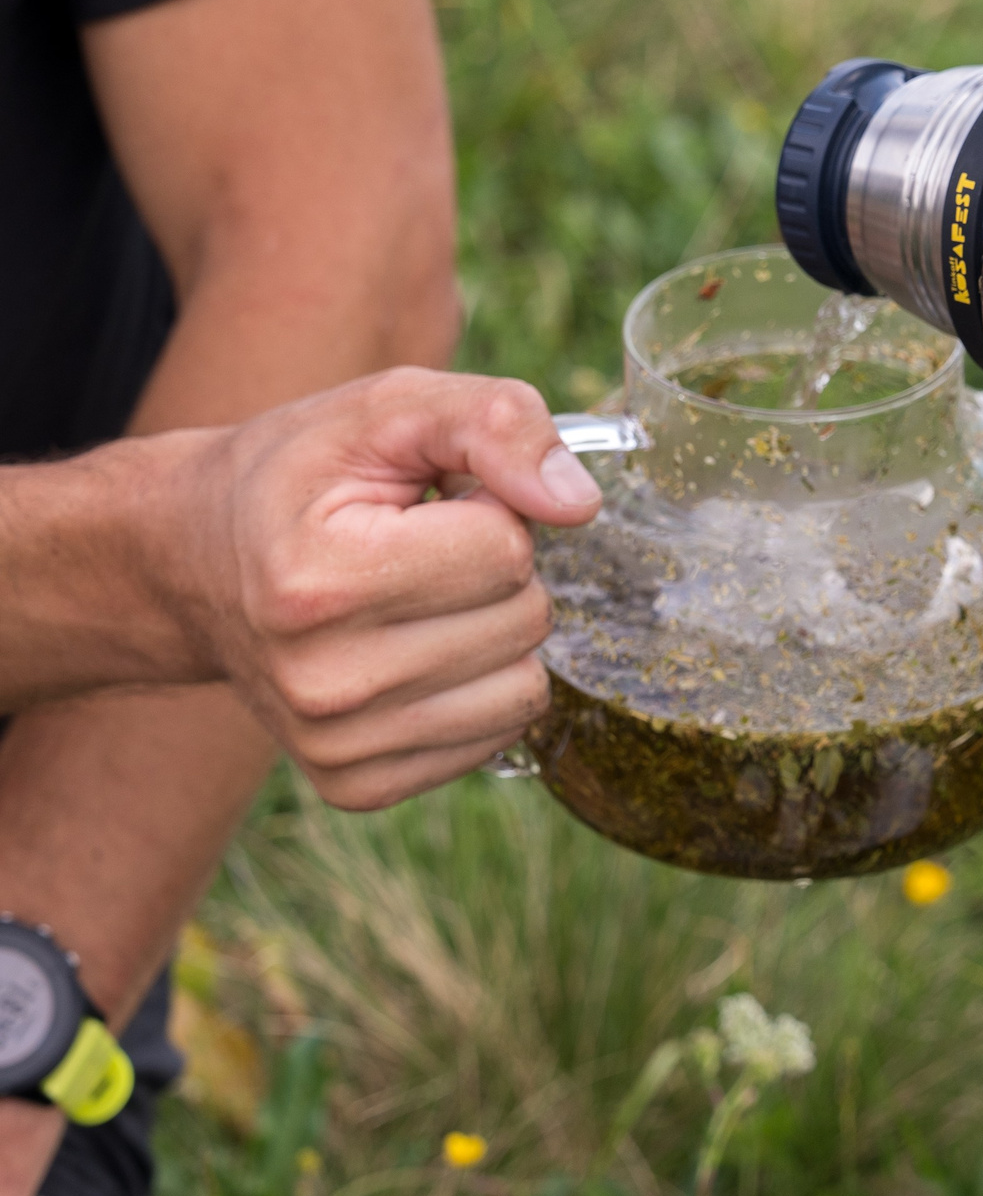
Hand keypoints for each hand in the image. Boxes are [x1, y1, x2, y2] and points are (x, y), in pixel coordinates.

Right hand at [169, 368, 601, 809]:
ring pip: (525, 687)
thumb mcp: (388, 409)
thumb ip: (495, 425)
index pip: (506, 551)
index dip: (487, 509)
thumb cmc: (301, 477)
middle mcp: (323, 682)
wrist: (191, 561)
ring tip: (419, 600)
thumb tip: (578, 504)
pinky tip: (415, 653)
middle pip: (524, 620)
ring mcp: (336, 746)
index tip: (423, 506)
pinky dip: (480, 686)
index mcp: (321, 582)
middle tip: (420, 551)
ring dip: (496, 632)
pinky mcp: (357, 786)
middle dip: (499, 572)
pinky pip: (499, 734)